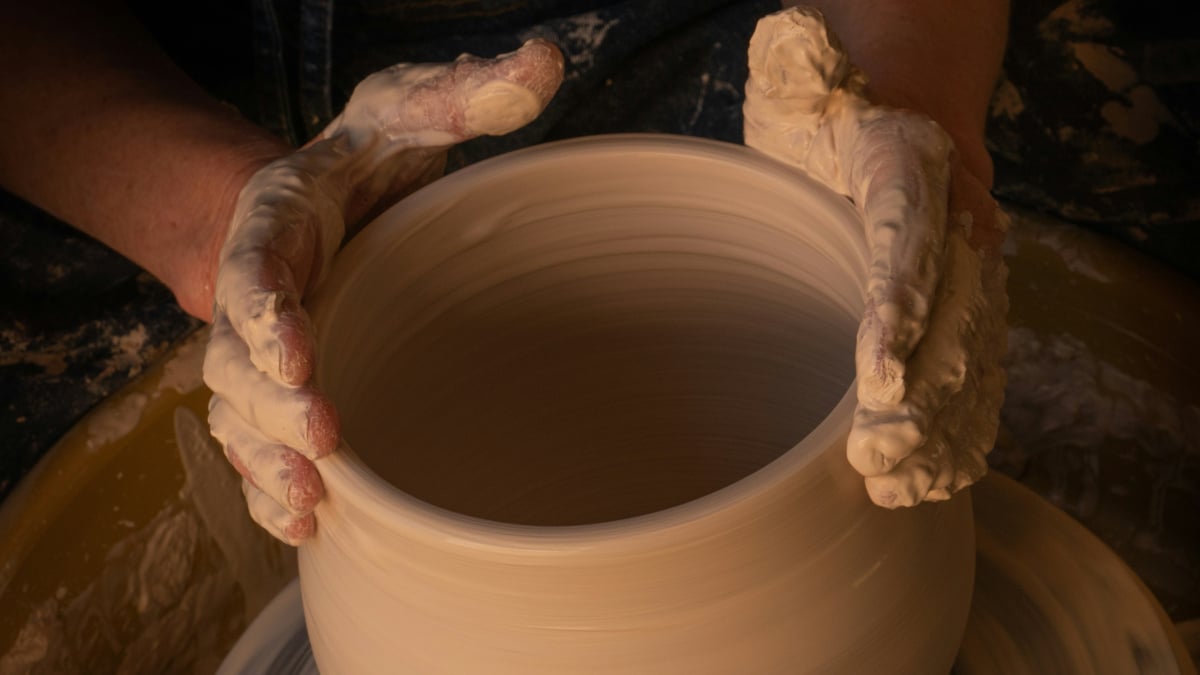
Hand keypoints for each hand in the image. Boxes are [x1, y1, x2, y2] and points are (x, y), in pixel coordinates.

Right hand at [202, 40, 564, 543]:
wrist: (328, 202)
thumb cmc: (371, 159)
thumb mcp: (411, 110)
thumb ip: (466, 91)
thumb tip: (547, 61)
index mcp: (278, 223)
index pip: (252, 269)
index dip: (263, 312)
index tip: (297, 350)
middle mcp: (255, 297)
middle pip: (235, 361)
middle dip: (272, 406)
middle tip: (324, 440)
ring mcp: (261, 353)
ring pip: (241, 418)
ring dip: (268, 463)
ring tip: (311, 504)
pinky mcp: (280, 393)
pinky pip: (259, 448)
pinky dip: (272, 489)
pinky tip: (305, 525)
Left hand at [743, 8, 1007, 506]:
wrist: (902, 104)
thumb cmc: (833, 105)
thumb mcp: (804, 83)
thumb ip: (800, 86)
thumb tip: (788, 70)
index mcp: (912, 162)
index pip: (908, 241)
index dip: (899, 310)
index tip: (880, 375)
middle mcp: (956, 221)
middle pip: (949, 318)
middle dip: (918, 398)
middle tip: (875, 458)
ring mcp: (969, 270)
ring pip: (968, 357)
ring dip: (939, 429)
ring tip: (900, 486)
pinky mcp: (967, 306)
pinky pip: (976, 372)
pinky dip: (961, 428)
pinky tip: (939, 477)